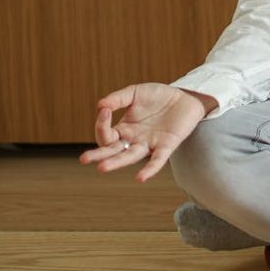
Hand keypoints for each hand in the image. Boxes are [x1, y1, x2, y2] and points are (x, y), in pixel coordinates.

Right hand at [79, 82, 208, 182]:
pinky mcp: (167, 146)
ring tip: (102, 168)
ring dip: (117, 163)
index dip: (102, 124)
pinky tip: (140, 177)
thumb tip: (100, 105)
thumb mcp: (135, 92)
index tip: (105, 110)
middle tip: (84, 159)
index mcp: (124, 129)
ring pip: (130, 157)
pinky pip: (157, 161)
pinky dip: (149, 169)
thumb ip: (118, 98)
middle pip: (113, 151)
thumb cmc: (159, 97)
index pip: (106, 134)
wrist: (185, 97)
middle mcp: (134, 140)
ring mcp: (149, 144)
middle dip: (99, 155)